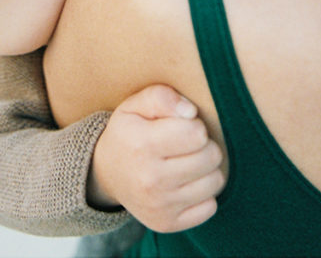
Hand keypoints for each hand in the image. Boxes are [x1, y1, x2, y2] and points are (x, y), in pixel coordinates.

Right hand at [88, 84, 224, 232]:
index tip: (181, 127)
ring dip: (206, 170)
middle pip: (210, 157)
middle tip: (186, 146)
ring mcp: (159, 206)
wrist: (105, 174)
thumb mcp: (134, 106)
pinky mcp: (167, 223)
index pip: (197, 133)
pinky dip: (203, 195)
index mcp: (142, 144)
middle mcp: (150, 179)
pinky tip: (186, 185)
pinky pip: (210, 207)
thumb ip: (162, 97)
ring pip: (215, 182)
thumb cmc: (128, 134)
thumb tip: (190, 112)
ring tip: (188, 163)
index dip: (194, 125)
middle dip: (204, 146)